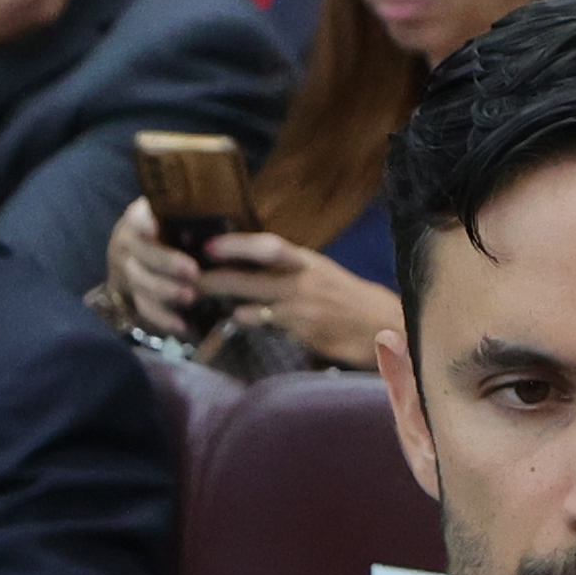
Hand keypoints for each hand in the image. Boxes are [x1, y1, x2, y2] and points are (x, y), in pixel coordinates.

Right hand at [107, 197, 205, 336]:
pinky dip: (162, 317)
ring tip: (190, 297)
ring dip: (165, 291)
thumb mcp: (172, 216)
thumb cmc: (169, 231)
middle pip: (142, 253)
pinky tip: (181, 325)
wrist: (133, 257)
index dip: (142, 221)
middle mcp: (128, 242)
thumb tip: (227, 204)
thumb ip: (189, 214)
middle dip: (167, 262)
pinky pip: (143, 307)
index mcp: (139, 217)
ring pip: (140, 282)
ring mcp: (126, 269)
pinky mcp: (131, 294)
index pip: (137, 216)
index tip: (153, 225)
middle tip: (192, 271)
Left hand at [191, 231, 406, 371]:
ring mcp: (302, 306)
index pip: (267, 245)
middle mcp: (302, 279)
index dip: (236, 244)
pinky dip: (250, 321)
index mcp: (306, 261)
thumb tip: (255, 265)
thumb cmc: (348, 299)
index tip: (210, 245)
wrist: (384, 325)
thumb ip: (290, 270)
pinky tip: (240, 320)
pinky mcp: (303, 330)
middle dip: (216, 278)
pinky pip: (267, 325)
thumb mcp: (321, 274)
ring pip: (252, 303)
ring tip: (207, 301)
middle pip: (249, 276)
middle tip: (191, 279)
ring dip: (229, 304)